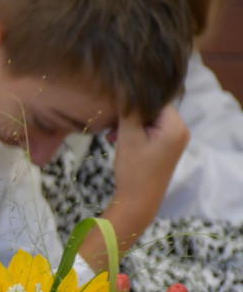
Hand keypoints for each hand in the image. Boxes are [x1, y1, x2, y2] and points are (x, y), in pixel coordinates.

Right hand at [79, 104, 188, 270]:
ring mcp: (174, 140)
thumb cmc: (134, 171)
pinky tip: (117, 140)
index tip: (117, 107)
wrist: (138, 202)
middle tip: (111, 125)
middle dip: (131, 115)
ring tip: (112, 136)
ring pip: (149, 121)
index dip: (135, 102)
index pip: (156, 100)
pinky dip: (134, 134)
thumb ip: (130, 111)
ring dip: (129, 125)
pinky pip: (149, 132)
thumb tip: (126, 89)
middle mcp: (180, 131)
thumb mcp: (129, 137)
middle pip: (153, 110)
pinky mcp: (165, 149)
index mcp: (176, 126)